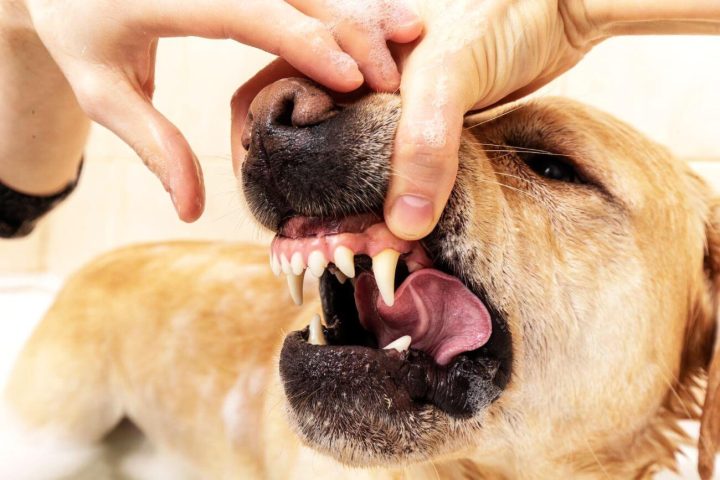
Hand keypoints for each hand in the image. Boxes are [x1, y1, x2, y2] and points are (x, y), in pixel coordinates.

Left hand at [17, 0, 420, 220]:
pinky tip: (386, 13)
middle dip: (351, 27)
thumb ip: (153, 144)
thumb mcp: (103, 89)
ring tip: (410, 34)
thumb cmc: (80, 26)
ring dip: (360, 6)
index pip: (249, 10)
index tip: (354, 79)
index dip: (307, 42)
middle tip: (392, 76)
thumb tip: (192, 209)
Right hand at [231, 0, 598, 237]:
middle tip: (298, 219)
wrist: (559, 11)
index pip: (271, 90)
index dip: (256, 137)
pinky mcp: (419, 114)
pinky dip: (379, 180)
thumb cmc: (498, 16)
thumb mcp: (449, 76)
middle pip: (302, 121)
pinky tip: (383, 207)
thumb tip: (404, 225)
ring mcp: (386, 92)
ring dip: (337, 179)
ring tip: (337, 223)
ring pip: (344, 140)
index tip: (262, 189)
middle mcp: (353, 68)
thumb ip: (423, 144)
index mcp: (338, 45)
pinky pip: (385, 151)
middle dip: (293, 169)